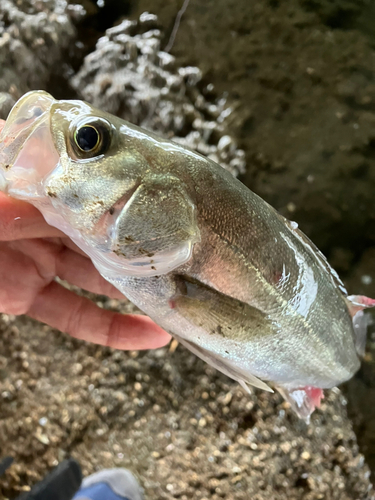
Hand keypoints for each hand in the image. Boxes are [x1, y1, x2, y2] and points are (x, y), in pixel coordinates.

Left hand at [0, 120, 170, 349]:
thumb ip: (15, 189)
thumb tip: (72, 184)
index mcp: (30, 175)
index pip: (95, 178)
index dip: (134, 189)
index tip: (175, 201)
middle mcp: (40, 213)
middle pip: (105, 229)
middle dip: (144, 241)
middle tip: (193, 255)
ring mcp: (35, 255)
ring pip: (99, 275)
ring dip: (139, 288)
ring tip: (183, 294)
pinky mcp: (26, 295)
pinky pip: (76, 314)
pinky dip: (113, 328)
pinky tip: (150, 337)